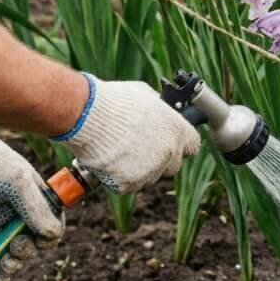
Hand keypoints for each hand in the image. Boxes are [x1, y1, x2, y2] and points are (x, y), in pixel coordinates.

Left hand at [0, 117, 63, 280]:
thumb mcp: (18, 182)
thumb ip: (36, 208)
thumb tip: (53, 235)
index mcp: (37, 199)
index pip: (53, 224)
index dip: (50, 237)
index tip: (42, 241)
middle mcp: (20, 214)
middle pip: (33, 243)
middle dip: (28, 251)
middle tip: (17, 247)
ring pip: (12, 254)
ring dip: (13, 265)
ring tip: (6, 266)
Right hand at [53, 75, 200, 194]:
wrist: (86, 114)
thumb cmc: (114, 101)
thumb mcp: (146, 95)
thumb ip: (160, 109)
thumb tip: (162, 111)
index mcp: (177, 130)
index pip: (193, 146)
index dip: (181, 145)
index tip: (171, 143)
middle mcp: (168, 152)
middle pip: (173, 165)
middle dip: (160, 159)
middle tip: (140, 147)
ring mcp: (150, 170)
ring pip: (150, 177)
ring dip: (139, 168)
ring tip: (119, 149)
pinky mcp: (129, 183)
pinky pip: (129, 184)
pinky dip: (119, 177)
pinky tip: (110, 159)